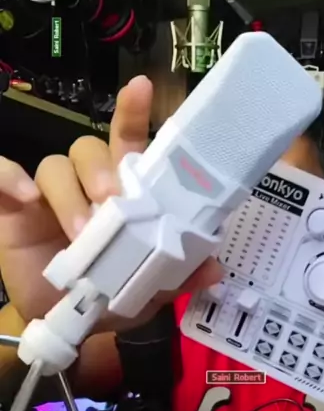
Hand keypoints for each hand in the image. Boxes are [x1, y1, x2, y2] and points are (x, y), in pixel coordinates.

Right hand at [0, 76, 221, 330]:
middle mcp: (86, 182)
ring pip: (56, 165)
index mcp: (122, 191)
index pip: (128, 141)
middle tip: (112, 206)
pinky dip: (10, 178)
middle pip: (91, 148)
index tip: (140, 87)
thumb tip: (215, 267)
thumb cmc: (106, 296)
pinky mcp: (12, 205)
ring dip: (70, 194)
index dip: (133, 112)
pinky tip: (24, 199)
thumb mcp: (147, 290)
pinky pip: (2, 174)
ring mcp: (48, 192)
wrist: (62, 322)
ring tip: (82, 232)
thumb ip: (178, 274)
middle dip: (102, 172)